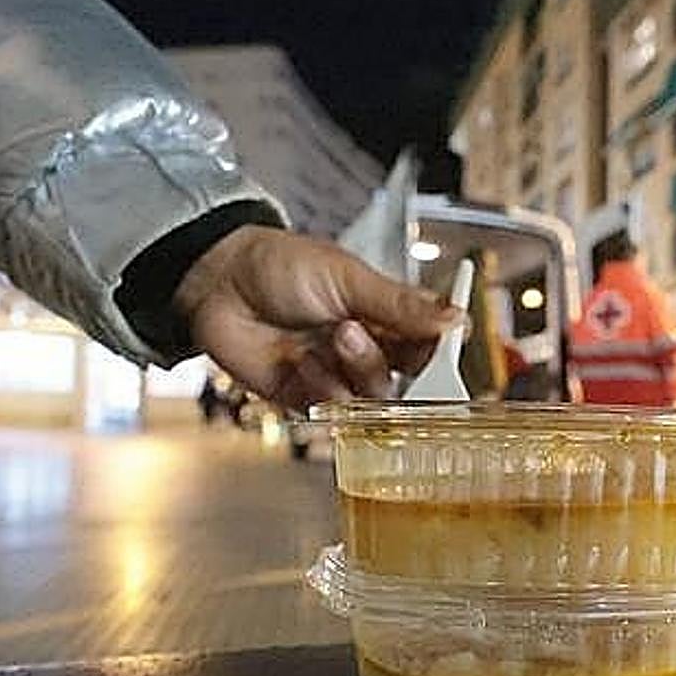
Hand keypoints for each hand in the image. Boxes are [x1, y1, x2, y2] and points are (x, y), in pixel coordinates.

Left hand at [172, 225, 458, 411]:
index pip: (428, 345)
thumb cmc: (281, 266)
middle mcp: (366, 349)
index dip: (439, 352)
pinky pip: (332, 409)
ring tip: (332, 337)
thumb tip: (456, 319)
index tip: (445, 349)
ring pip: (372, 396)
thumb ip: (400, 305)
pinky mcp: (305, 397)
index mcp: (384, 317)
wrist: (219, 280)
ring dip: (356, 368)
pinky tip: (298, 359)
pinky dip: (321, 386)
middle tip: (358, 333)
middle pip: (406, 378)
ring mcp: (336, 375)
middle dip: (386, 358)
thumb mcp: (347, 277)